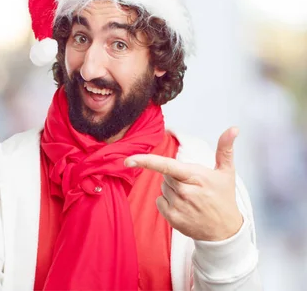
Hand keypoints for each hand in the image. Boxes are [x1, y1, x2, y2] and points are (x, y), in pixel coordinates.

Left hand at [125, 127, 243, 240]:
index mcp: (196, 177)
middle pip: (165, 176)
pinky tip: (184, 207)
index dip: (146, 161)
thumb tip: (233, 128)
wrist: (224, 232)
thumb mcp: (226, 172)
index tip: (128, 160)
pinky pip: (159, 202)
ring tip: (191, 198)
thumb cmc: (224, 198)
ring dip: (172, 190)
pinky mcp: (172, 218)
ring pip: (163, 188)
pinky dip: (167, 202)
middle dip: (175, 177)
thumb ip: (225, 149)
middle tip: (194, 187)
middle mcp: (185, 192)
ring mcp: (178, 206)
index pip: (166, 166)